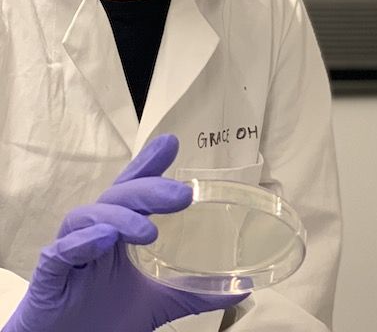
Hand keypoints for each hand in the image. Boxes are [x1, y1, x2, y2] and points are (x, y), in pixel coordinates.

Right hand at [3, 134, 248, 331]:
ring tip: (148, 229)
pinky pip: (61, 251)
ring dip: (121, 216)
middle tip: (182, 195)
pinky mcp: (50, 275)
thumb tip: (242, 286)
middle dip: (149, 189)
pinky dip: (83, 242)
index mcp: (118, 232)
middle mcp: (95, 232)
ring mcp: (72, 251)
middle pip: (119, 196)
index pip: (134, 189)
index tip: (171, 144)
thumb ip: (194, 293)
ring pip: (90, 215)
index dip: (149, 164)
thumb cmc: (102, 318)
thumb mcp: (157, 303)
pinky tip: (104, 240)